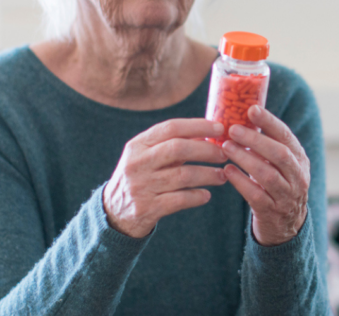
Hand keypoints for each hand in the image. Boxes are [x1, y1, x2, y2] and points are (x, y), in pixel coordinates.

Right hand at [103, 119, 228, 237]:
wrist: (114, 212)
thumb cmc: (140, 178)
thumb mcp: (144, 157)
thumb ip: (169, 145)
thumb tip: (208, 134)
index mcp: (137, 145)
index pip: (170, 128)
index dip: (197, 126)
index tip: (219, 128)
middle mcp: (137, 163)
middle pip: (178, 149)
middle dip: (206, 150)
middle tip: (223, 154)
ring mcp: (141, 187)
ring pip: (183, 176)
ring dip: (208, 175)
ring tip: (222, 176)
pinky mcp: (147, 209)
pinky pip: (180, 200)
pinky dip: (197, 197)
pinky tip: (206, 195)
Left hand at [222, 105, 309, 245]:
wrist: (286, 225)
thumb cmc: (276, 185)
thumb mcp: (279, 164)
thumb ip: (266, 145)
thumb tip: (238, 117)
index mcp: (299, 159)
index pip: (286, 136)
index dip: (269, 122)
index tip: (251, 109)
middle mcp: (297, 176)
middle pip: (279, 154)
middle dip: (255, 140)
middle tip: (233, 129)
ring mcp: (287, 196)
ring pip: (267, 175)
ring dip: (245, 159)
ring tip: (226, 147)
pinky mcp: (272, 212)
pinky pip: (256, 195)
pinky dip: (240, 181)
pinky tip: (227, 170)